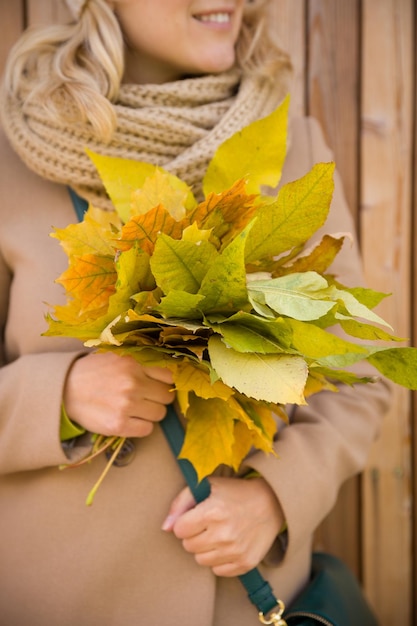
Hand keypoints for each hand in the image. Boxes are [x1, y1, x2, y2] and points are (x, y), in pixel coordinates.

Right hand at [63, 352, 173, 436]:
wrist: (64, 390)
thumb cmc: (93, 371)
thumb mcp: (116, 355)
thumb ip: (140, 360)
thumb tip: (168, 370)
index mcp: (134, 363)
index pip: (169, 376)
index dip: (164, 382)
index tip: (157, 384)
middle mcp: (133, 383)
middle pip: (166, 397)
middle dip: (159, 398)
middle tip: (145, 397)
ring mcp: (127, 405)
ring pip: (160, 414)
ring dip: (151, 413)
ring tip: (135, 408)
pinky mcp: (119, 425)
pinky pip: (147, 429)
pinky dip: (141, 426)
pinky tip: (130, 419)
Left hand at [162, 476, 283, 576]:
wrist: (270, 503)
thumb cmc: (235, 493)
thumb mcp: (208, 486)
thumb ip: (181, 502)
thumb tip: (165, 528)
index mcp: (212, 512)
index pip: (180, 530)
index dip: (186, 522)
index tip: (196, 516)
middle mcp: (223, 534)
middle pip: (188, 547)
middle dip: (194, 535)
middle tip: (208, 524)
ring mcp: (235, 551)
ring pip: (201, 560)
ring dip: (205, 548)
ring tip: (217, 534)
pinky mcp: (244, 564)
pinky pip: (217, 571)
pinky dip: (219, 559)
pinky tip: (227, 545)